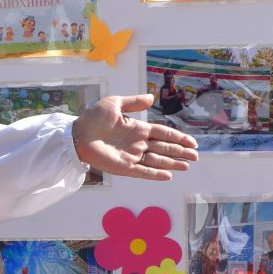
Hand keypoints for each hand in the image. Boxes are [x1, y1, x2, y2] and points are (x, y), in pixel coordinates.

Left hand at [73, 95, 198, 179]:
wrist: (76, 134)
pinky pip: (143, 172)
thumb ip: (134, 103)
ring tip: (188, 165)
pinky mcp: (124, 167)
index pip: (162, 133)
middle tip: (196, 155)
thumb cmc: (93, 118)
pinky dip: (155, 174)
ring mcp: (132, 156)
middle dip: (180, 151)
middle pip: (164, 148)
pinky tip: (169, 175)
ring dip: (173, 163)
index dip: (178, 137)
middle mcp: (137, 143)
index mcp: (137, 128)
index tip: (192, 141)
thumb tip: (151, 98)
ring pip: (157, 161)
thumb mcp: (115, 104)